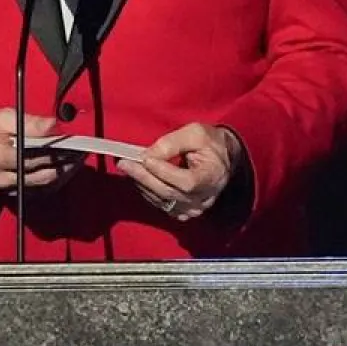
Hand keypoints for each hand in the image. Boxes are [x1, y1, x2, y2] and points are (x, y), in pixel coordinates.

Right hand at [0, 109, 81, 191]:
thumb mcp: (4, 117)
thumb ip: (29, 122)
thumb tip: (54, 124)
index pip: (31, 158)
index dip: (54, 152)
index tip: (72, 144)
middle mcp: (3, 177)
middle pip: (41, 173)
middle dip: (64, 163)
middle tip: (82, 151)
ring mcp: (9, 188)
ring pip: (43, 183)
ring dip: (64, 172)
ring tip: (79, 158)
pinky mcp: (15, 192)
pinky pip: (40, 188)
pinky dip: (56, 178)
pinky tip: (68, 167)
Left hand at [119, 123, 244, 222]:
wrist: (222, 158)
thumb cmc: (210, 143)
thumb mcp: (195, 133)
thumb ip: (172, 143)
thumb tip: (148, 154)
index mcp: (213, 177)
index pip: (186, 181)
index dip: (163, 171)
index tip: (144, 157)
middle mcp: (205, 198)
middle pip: (169, 193)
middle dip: (144, 177)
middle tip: (125, 163)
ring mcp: (195, 208)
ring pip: (162, 201)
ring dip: (142, 184)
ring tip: (128, 168)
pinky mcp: (185, 212)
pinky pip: (162, 205)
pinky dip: (148, 192)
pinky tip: (139, 178)